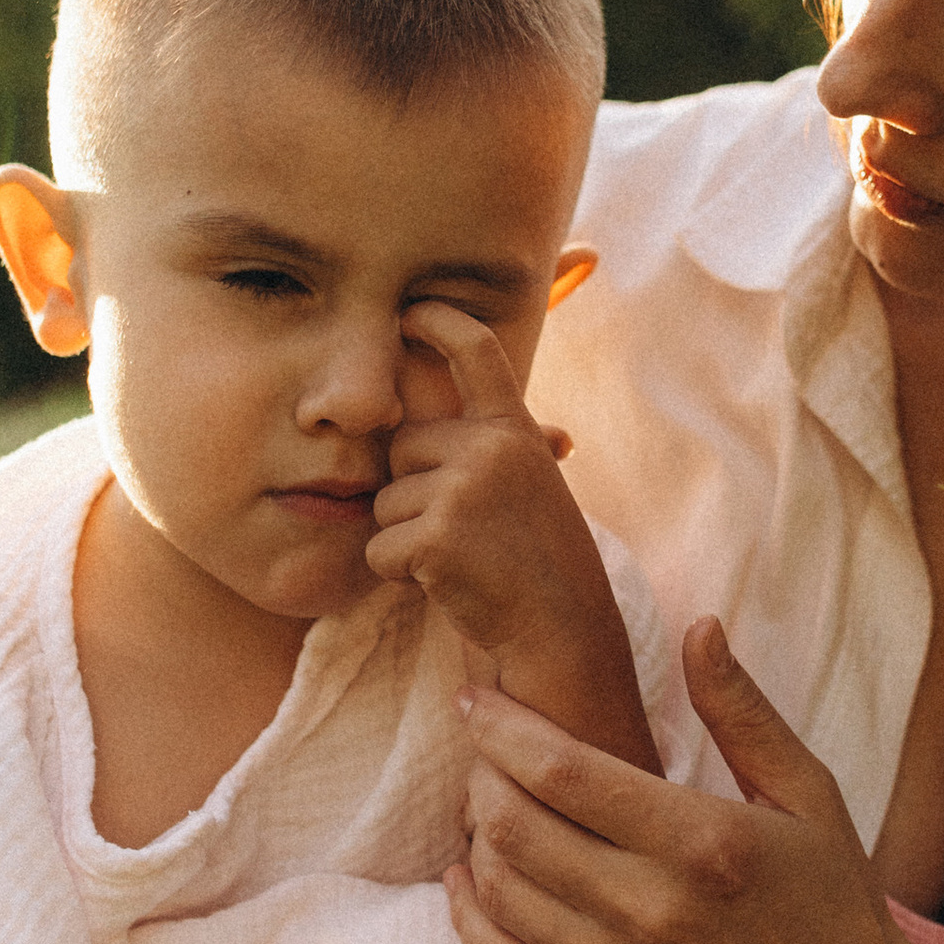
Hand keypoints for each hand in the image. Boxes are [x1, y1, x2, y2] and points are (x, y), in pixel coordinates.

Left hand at [366, 298, 609, 667]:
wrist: (563, 633)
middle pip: (403, 448)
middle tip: (461, 534)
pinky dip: (399, 574)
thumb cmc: (540, 567)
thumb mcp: (530, 488)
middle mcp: (491, 446)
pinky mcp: (438, 533)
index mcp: (514, 430)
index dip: (439, 322)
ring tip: (460, 561)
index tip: (411, 310)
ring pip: (386, 501)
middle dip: (412, 491)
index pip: (476, 352)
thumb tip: (474, 429)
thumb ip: (492, 452)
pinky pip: (379, 547)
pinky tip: (444, 583)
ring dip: (406, 538)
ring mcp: (465, 487)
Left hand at [447, 616, 943, 943]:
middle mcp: (655, 910)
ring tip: (484, 811)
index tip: (476, 702)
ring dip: (474, 842)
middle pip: (514, 828)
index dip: (501, 729)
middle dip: (480, 779)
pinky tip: (469, 885)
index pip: (562, 771)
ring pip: (502, 894)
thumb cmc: (837, 905)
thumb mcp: (809, 794)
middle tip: (484, 757)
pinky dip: (472, 919)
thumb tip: (700, 625)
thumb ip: (743, 711)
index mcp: (703, 840)